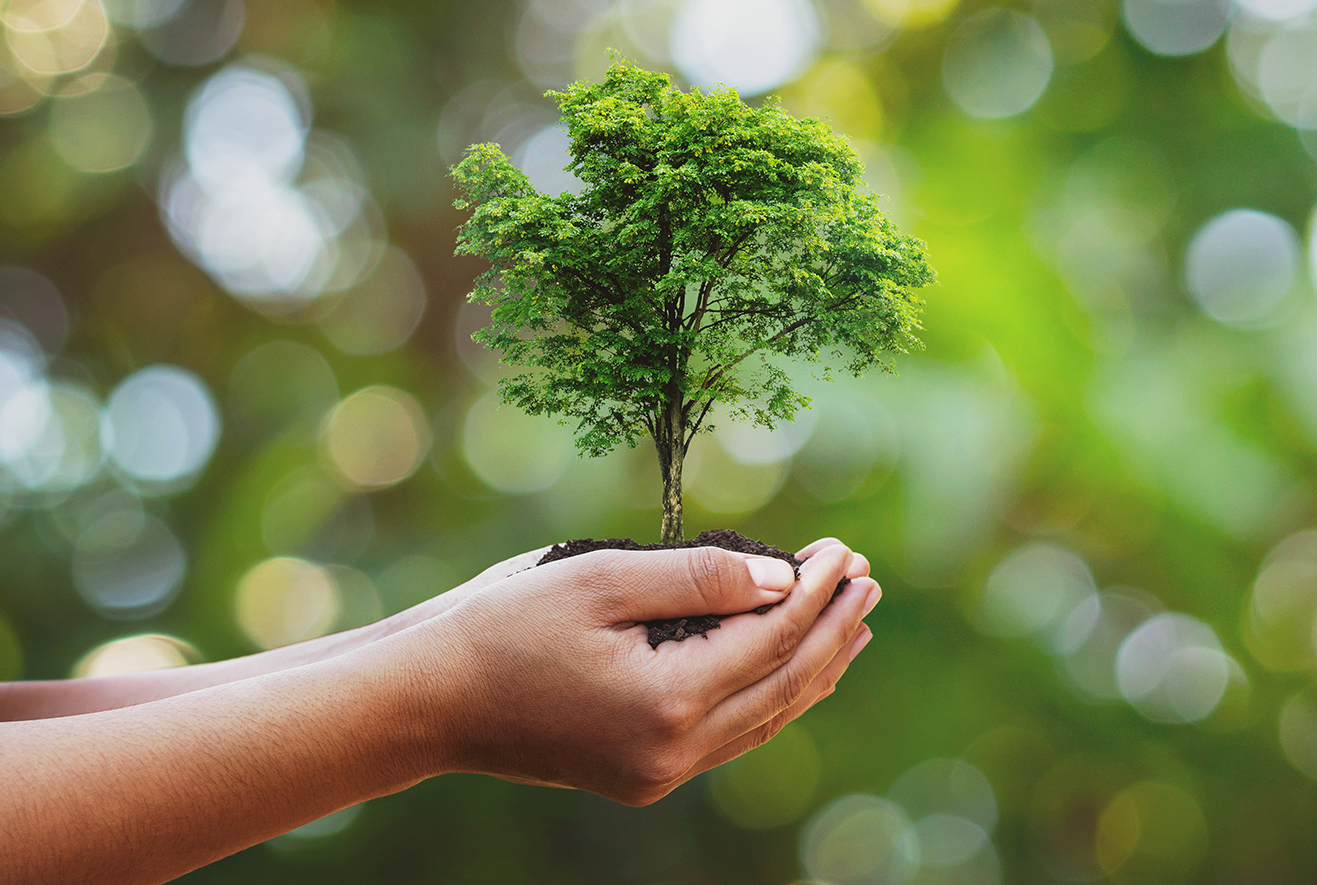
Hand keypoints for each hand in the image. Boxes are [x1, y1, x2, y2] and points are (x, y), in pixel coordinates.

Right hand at [401, 540, 878, 805]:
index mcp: (666, 703)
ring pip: (766, 718)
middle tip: (868, 580)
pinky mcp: (645, 776)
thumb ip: (697, 578)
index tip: (844, 550)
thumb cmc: (504, 629)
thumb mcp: (600, 581)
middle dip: (833, 629)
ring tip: (854, 624)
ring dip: (815, 667)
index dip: (815, 592)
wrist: (433, 702)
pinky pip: (734, 736)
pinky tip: (792, 669)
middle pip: (784, 686)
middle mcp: (675, 753)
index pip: (772, 639)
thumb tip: (781, 581)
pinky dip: (773, 696)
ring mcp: (661, 775)